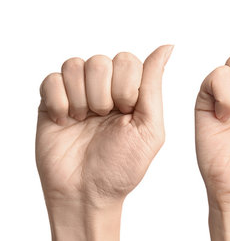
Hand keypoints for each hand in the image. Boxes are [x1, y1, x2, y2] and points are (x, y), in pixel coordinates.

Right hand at [36, 45, 172, 240]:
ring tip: (85, 121)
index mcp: (130, 91)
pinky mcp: (51, 102)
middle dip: (103, 94)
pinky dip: (60, 102)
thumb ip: (154, 84)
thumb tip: (167, 46)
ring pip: (74, 65)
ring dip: (82, 98)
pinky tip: (66, 122)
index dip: (126, 85)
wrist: (87, 194)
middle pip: (100, 61)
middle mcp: (103, 88)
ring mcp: (76, 93)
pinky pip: (51, 79)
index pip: (127, 60)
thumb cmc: (122, 166)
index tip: (127, 111)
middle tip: (104, 118)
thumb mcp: (149, 127)